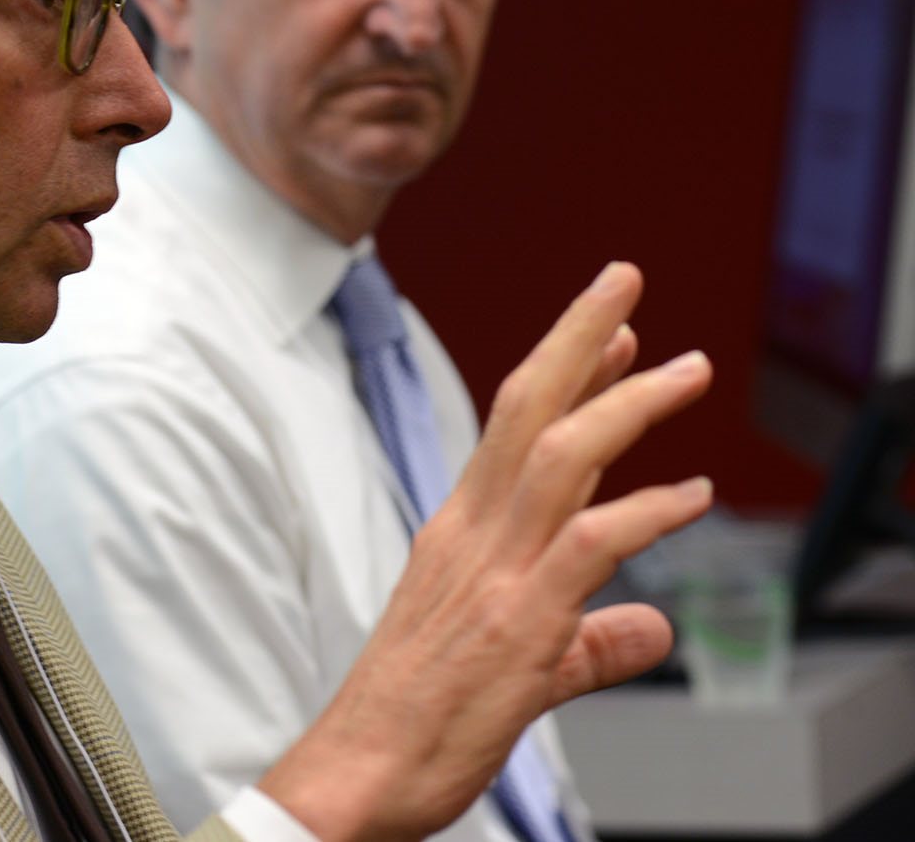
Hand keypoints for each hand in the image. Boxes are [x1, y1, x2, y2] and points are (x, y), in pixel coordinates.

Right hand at [259, 262, 712, 841]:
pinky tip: (691, 493)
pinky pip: (587, 544)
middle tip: (623, 279)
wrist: (358, 771)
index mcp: (460, 533)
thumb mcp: (517, 668)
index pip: (514, 430)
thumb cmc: (414, 720)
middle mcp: (472, 535)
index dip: (566, 373)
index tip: (612, 331)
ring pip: (558, 455)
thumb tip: (653, 626)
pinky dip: (644, 511)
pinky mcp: (517, 620)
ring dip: (624, 403)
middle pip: (525, 409)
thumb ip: (591, 640)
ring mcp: (493, 572)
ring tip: (685, 367)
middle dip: (577, 337)